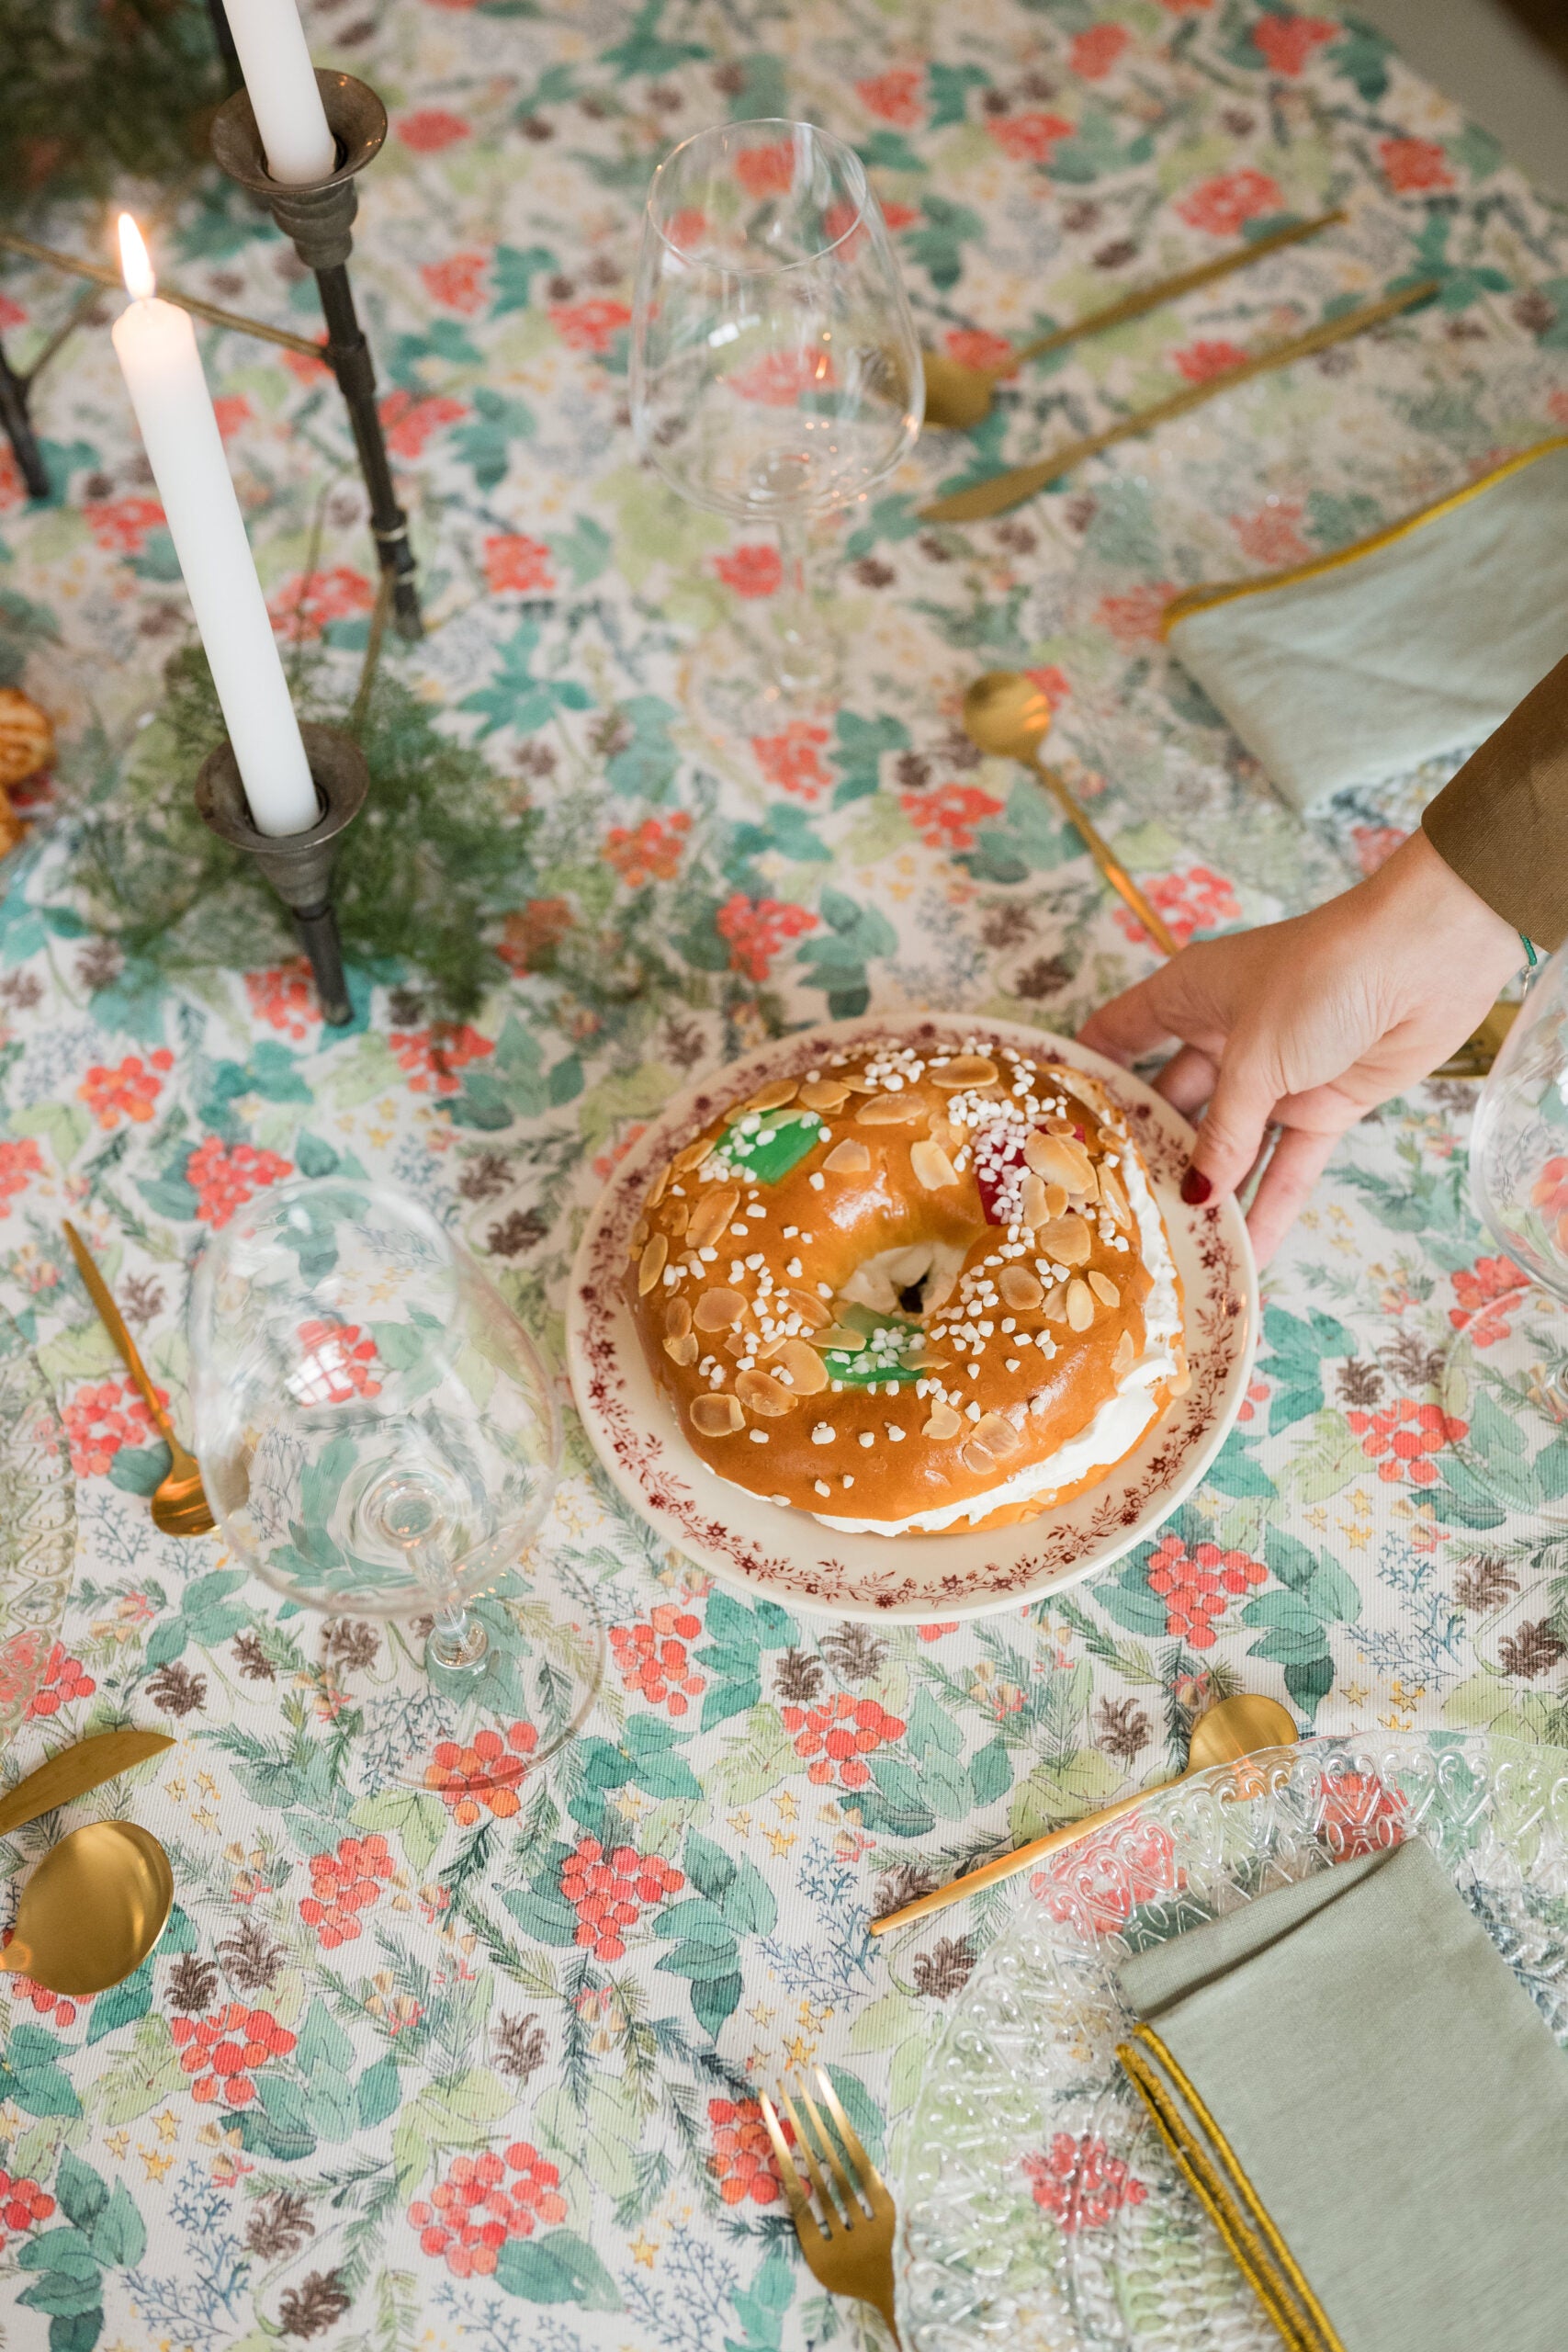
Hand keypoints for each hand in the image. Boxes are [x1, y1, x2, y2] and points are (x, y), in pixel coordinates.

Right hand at [1078, 831, 1524, 1262]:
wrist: (1428, 960)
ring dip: (1208, 1191)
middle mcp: (1224, 1036)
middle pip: (1170, 1104)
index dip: (1087, 1075)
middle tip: (1110, 1208)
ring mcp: (1275, 1074)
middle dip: (1146, 1153)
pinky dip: (1271, 1203)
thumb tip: (1193, 1194)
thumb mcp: (1255, 1057)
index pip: (1120, 1035)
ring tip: (1173, 1244)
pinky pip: (1288, 1163)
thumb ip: (1221, 1132)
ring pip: (1229, 1144)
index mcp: (1190, 996)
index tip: (1050, 1126)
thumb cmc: (1322, 978)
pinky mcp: (1324, 1104)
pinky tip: (1248, 1251)